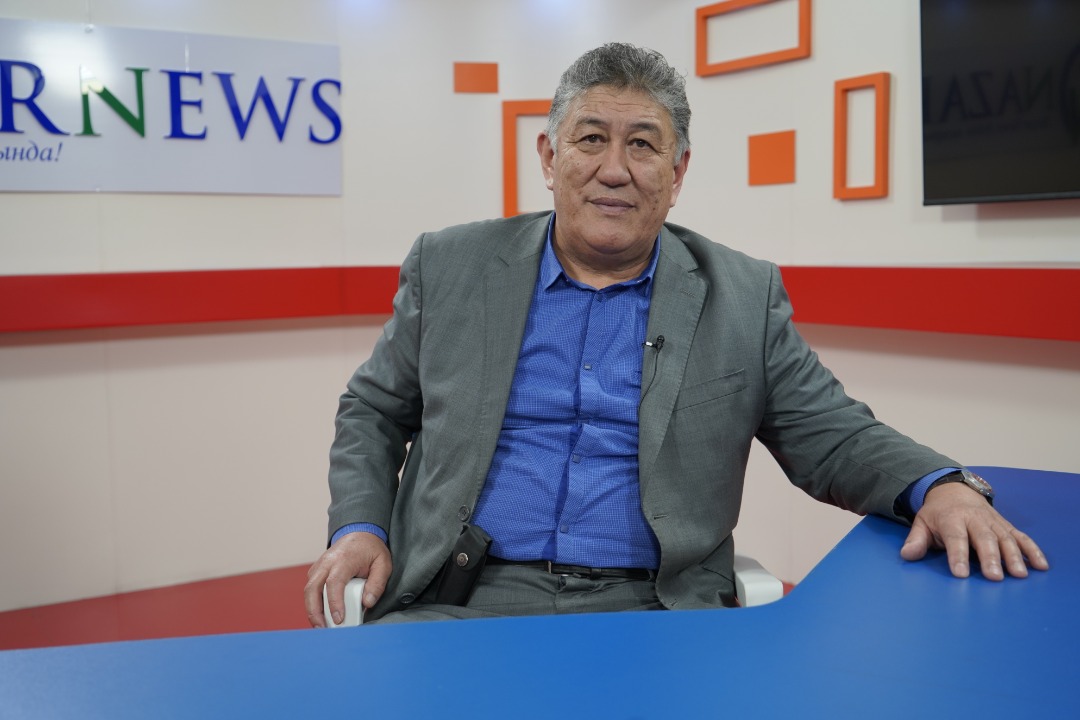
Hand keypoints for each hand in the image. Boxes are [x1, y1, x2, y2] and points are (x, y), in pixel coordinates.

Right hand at [304, 532, 391, 626]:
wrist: (359, 533)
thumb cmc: (371, 549)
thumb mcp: (383, 563)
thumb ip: (377, 583)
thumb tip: (367, 603)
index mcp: (343, 559)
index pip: (334, 582)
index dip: (334, 602)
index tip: (339, 619)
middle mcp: (327, 562)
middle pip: (312, 588)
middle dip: (314, 611)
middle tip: (322, 629)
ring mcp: (319, 566)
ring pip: (308, 590)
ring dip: (311, 610)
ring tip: (320, 627)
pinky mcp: (316, 571)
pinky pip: (310, 589)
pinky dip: (312, 603)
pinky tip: (320, 616)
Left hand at [900, 481, 1048, 579]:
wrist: (955, 491)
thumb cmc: (937, 514)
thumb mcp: (922, 523)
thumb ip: (916, 540)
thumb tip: (907, 555)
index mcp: (952, 519)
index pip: (955, 538)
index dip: (958, 555)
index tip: (960, 574)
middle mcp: (975, 519)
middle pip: (984, 539)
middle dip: (990, 558)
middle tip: (994, 578)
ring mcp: (993, 522)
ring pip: (1005, 538)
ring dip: (1014, 557)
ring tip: (1019, 575)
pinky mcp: (1006, 526)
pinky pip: (1021, 537)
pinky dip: (1033, 550)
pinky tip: (1041, 566)